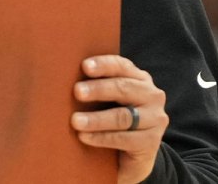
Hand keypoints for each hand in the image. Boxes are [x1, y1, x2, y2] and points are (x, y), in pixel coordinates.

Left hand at [70, 55, 167, 183]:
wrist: (134, 153)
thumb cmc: (113, 118)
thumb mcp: (108, 99)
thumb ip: (97, 85)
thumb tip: (63, 75)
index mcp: (139, 78)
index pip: (122, 66)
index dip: (104, 65)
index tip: (84, 66)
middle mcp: (152, 95)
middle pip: (124, 88)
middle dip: (98, 89)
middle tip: (77, 92)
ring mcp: (155, 118)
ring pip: (122, 116)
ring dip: (96, 119)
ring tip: (75, 121)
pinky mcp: (151, 141)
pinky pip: (123, 138)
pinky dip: (101, 137)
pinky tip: (84, 137)